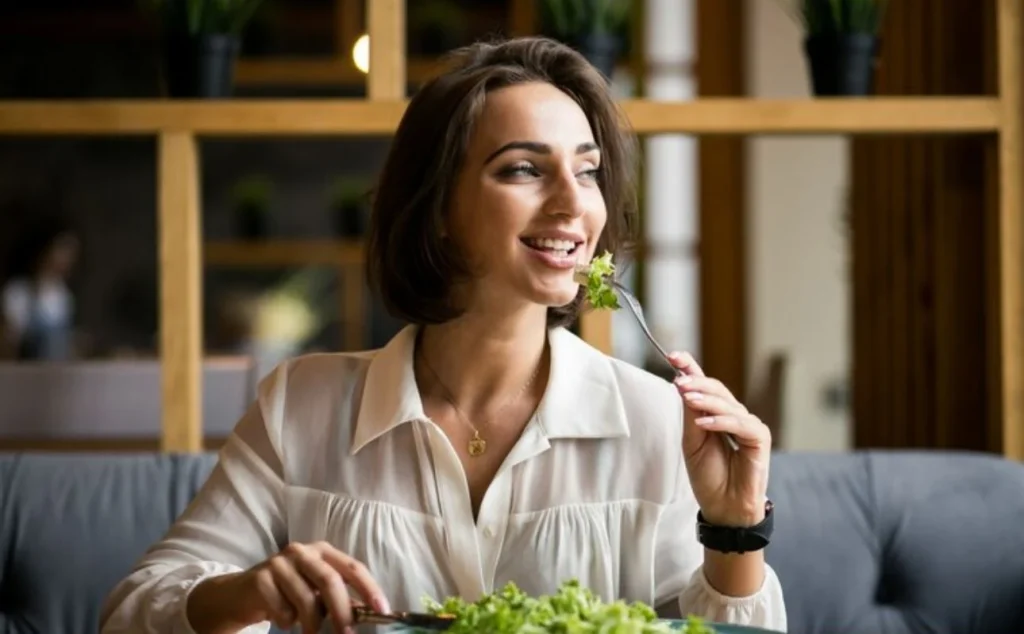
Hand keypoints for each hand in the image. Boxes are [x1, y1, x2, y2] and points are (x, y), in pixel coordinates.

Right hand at [187, 541, 389, 633]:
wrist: (241, 594)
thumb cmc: (287, 592)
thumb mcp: (316, 592)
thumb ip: (340, 598)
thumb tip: (369, 613)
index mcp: (323, 551)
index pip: (353, 567)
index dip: (369, 588)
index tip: (382, 610)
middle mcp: (302, 551)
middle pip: (330, 580)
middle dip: (342, 611)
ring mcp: (279, 562)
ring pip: (306, 599)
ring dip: (311, 623)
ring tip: (309, 632)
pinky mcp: (260, 578)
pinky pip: (282, 609)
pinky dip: (287, 622)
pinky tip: (282, 618)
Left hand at [669, 352, 770, 527]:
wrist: (723, 506)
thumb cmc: (708, 476)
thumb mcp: (692, 441)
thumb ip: (691, 414)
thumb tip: (683, 384)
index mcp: (717, 415)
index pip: (705, 385)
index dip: (690, 367)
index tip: (673, 355)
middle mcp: (735, 416)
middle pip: (717, 390)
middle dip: (696, 381)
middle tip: (678, 380)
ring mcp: (749, 426)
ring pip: (728, 403)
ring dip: (705, 399)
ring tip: (686, 396)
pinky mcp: (760, 439)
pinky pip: (740, 424)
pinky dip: (721, 421)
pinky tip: (703, 423)